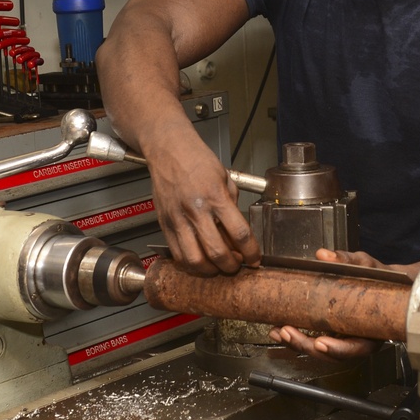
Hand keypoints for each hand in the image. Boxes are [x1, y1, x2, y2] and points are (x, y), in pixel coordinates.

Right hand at [145, 134, 260, 275]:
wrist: (169, 150)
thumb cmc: (197, 159)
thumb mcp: (225, 177)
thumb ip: (232, 204)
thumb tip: (238, 229)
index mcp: (216, 197)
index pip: (240, 233)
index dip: (251, 252)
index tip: (255, 259)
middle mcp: (196, 210)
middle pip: (217, 252)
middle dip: (231, 266)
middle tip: (237, 266)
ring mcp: (178, 219)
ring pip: (194, 259)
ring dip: (210, 270)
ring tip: (217, 266)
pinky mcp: (164, 224)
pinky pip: (176, 254)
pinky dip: (190, 264)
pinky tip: (199, 260)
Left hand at [268, 248, 417, 360]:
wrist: (388, 282)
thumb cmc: (381, 277)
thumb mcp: (367, 265)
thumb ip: (347, 261)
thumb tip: (324, 255)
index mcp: (373, 330)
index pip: (356, 347)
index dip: (338, 349)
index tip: (321, 342)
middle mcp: (358, 338)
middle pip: (332, 353)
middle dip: (307, 345)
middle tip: (288, 332)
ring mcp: (343, 337)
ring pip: (320, 349)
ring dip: (297, 343)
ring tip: (279, 331)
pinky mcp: (331, 332)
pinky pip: (313, 339)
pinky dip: (297, 337)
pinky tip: (280, 329)